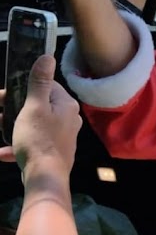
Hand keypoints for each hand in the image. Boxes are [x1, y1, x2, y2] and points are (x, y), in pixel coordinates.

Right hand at [0, 56, 81, 172]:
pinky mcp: (54, 152)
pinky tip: (1, 152)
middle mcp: (69, 118)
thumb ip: (40, 83)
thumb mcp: (35, 107)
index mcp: (67, 105)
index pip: (48, 86)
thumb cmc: (39, 138)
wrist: (45, 177)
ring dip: (15, 126)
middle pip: (40, 105)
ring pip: (35, 125)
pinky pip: (33, 144)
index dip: (25, 86)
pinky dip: (17, 145)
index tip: (5, 93)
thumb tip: (47, 57)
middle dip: (17, 107)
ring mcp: (62, 136)